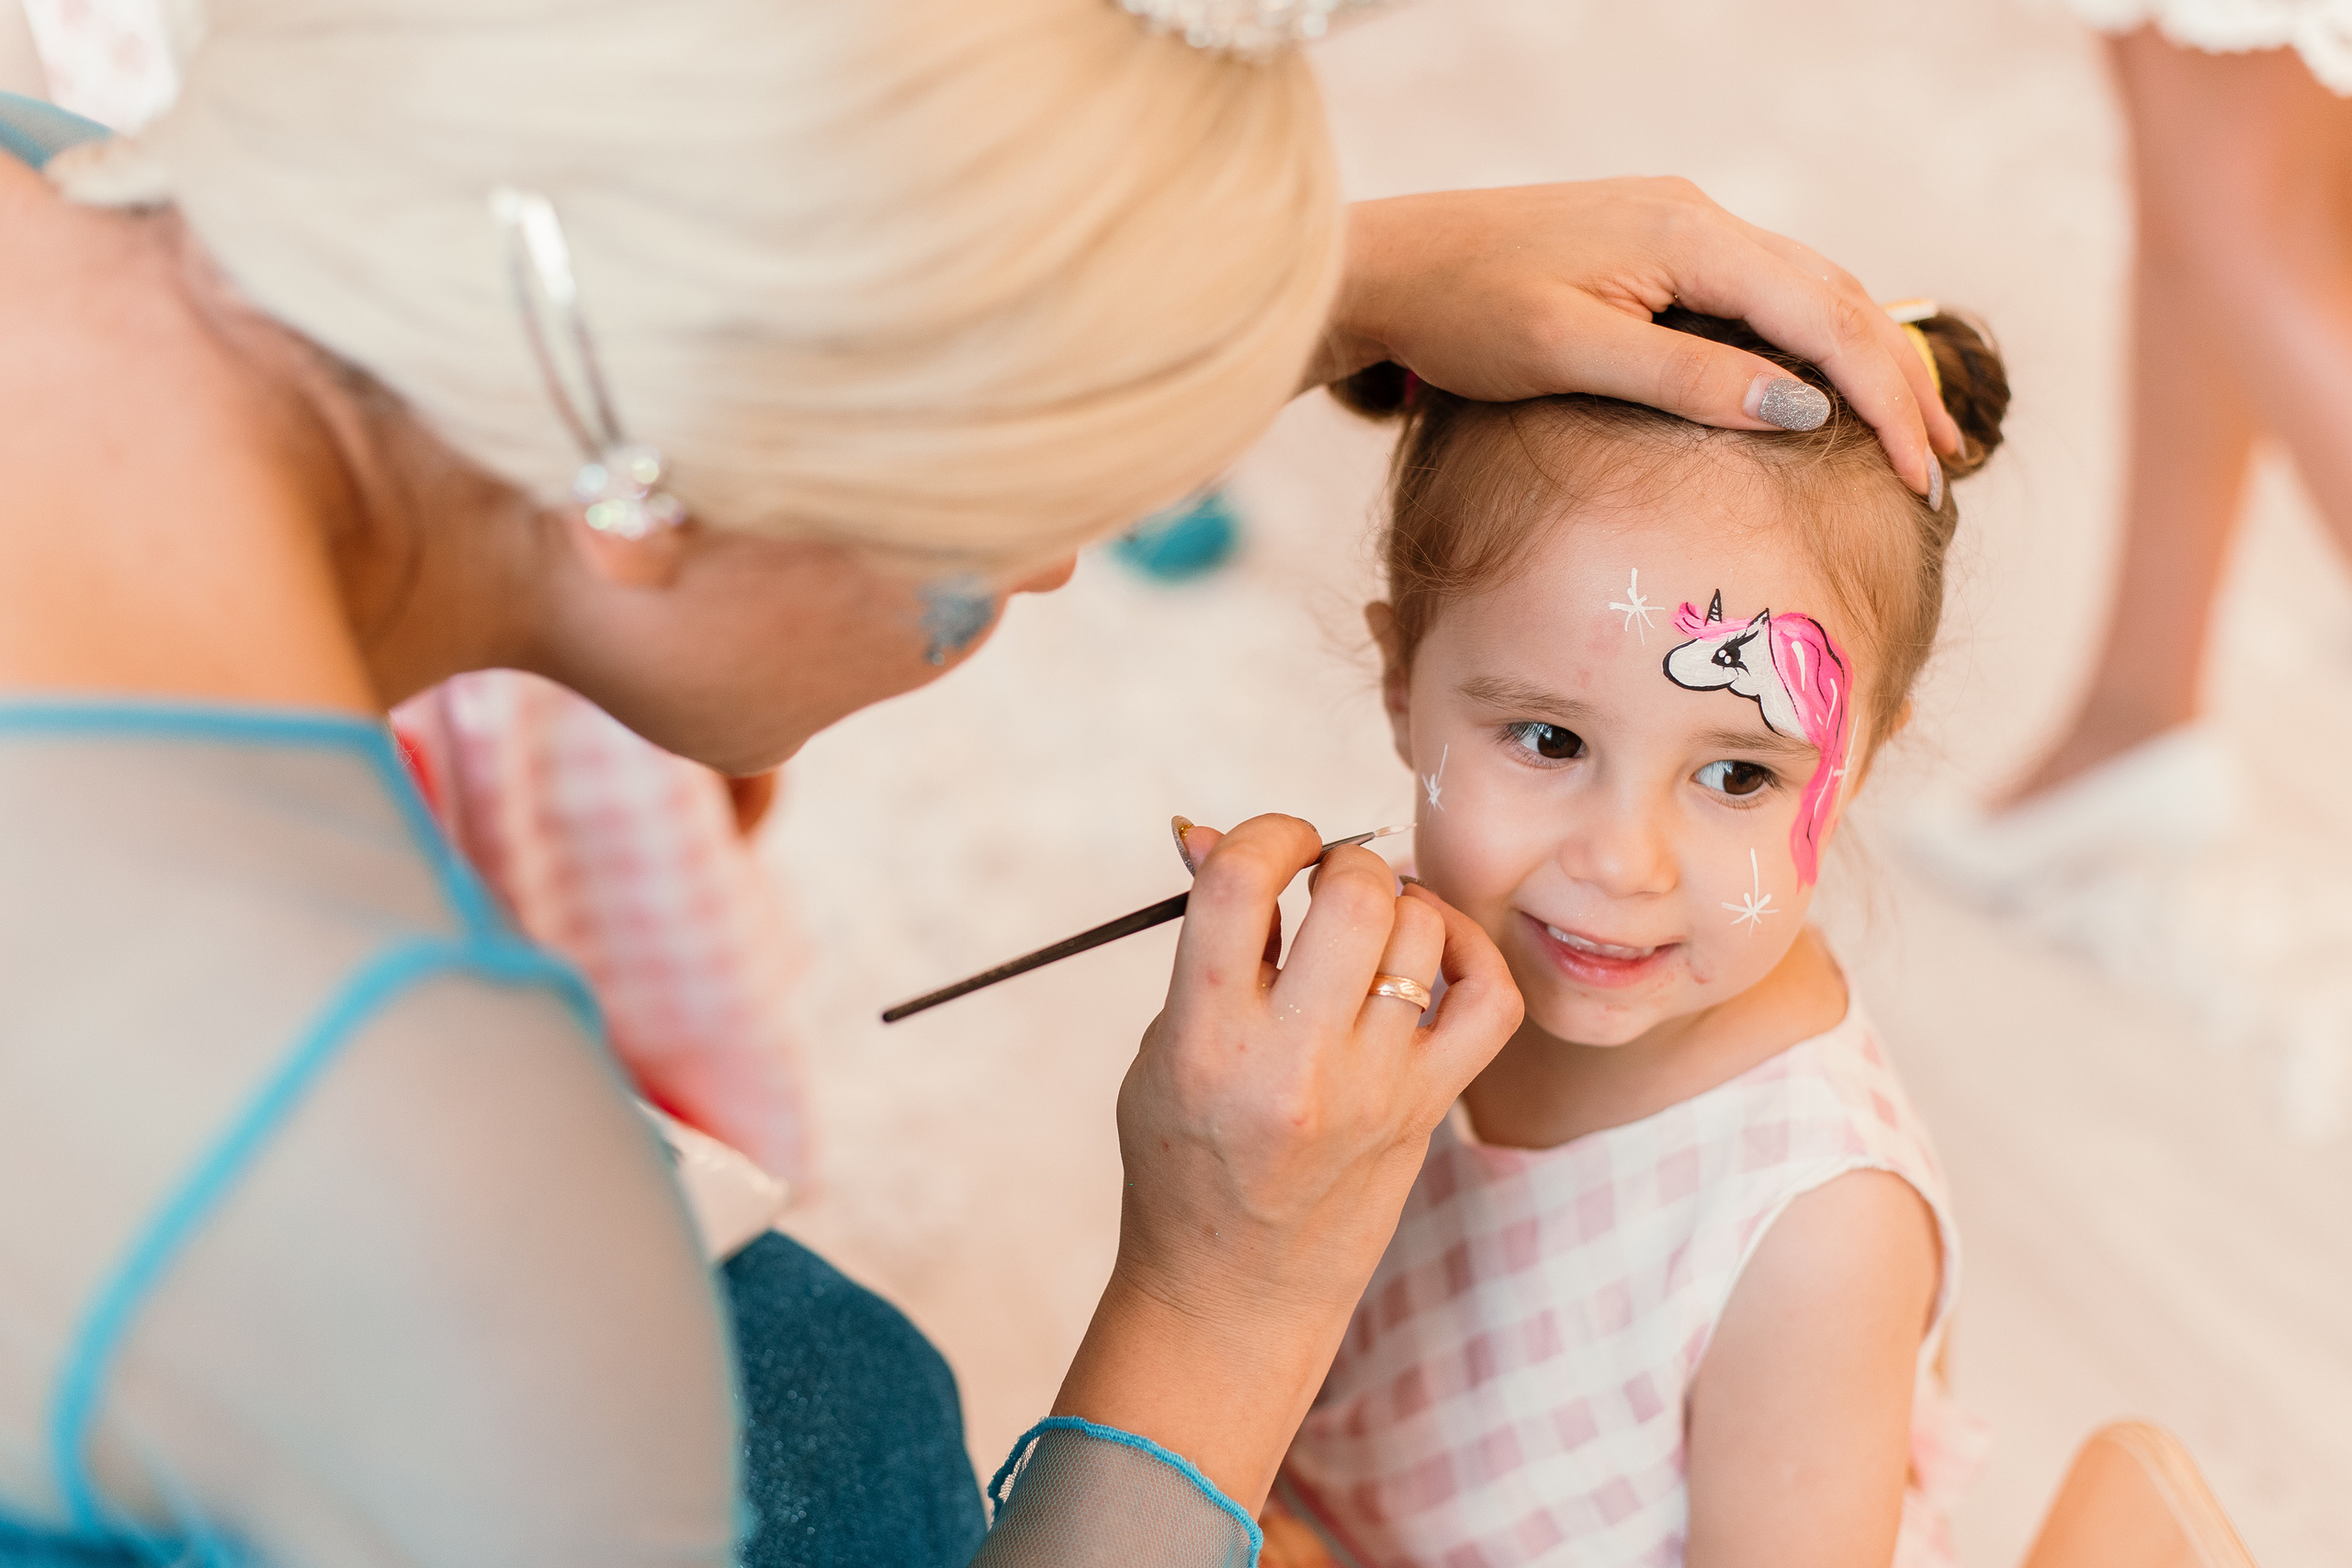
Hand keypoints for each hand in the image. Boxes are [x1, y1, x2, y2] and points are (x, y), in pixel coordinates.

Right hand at [1053, 815, 1521, 1509]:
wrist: (1232, 1292)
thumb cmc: (1184, 1160)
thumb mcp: (1164, 1045)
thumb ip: (1204, 943)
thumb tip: (1213, 834)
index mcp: (1206, 1039)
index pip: (1240, 881)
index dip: (1264, 834)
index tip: (1271, 847)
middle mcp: (1294, 1064)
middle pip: (1355, 895)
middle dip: (1343, 860)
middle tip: (1325, 881)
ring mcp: (1373, 1090)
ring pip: (1423, 933)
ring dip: (1398, 901)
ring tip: (1370, 919)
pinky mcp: (1427, 1110)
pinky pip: (1489, 1000)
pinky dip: (1472, 953)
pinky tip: (1435, 948)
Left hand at [1308, 179, 1958, 496]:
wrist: (1387, 267)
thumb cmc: (1463, 311)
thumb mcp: (1573, 351)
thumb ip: (1689, 377)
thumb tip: (1801, 409)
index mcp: (1690, 235)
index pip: (1824, 320)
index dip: (1883, 401)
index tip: (1919, 476)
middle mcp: (1699, 219)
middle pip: (1836, 300)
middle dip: (1899, 382)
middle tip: (1943, 465)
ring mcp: (1680, 230)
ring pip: (1807, 293)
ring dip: (1866, 362)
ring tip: (1911, 433)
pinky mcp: (1656, 251)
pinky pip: (1763, 295)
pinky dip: (1812, 343)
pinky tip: (1826, 389)